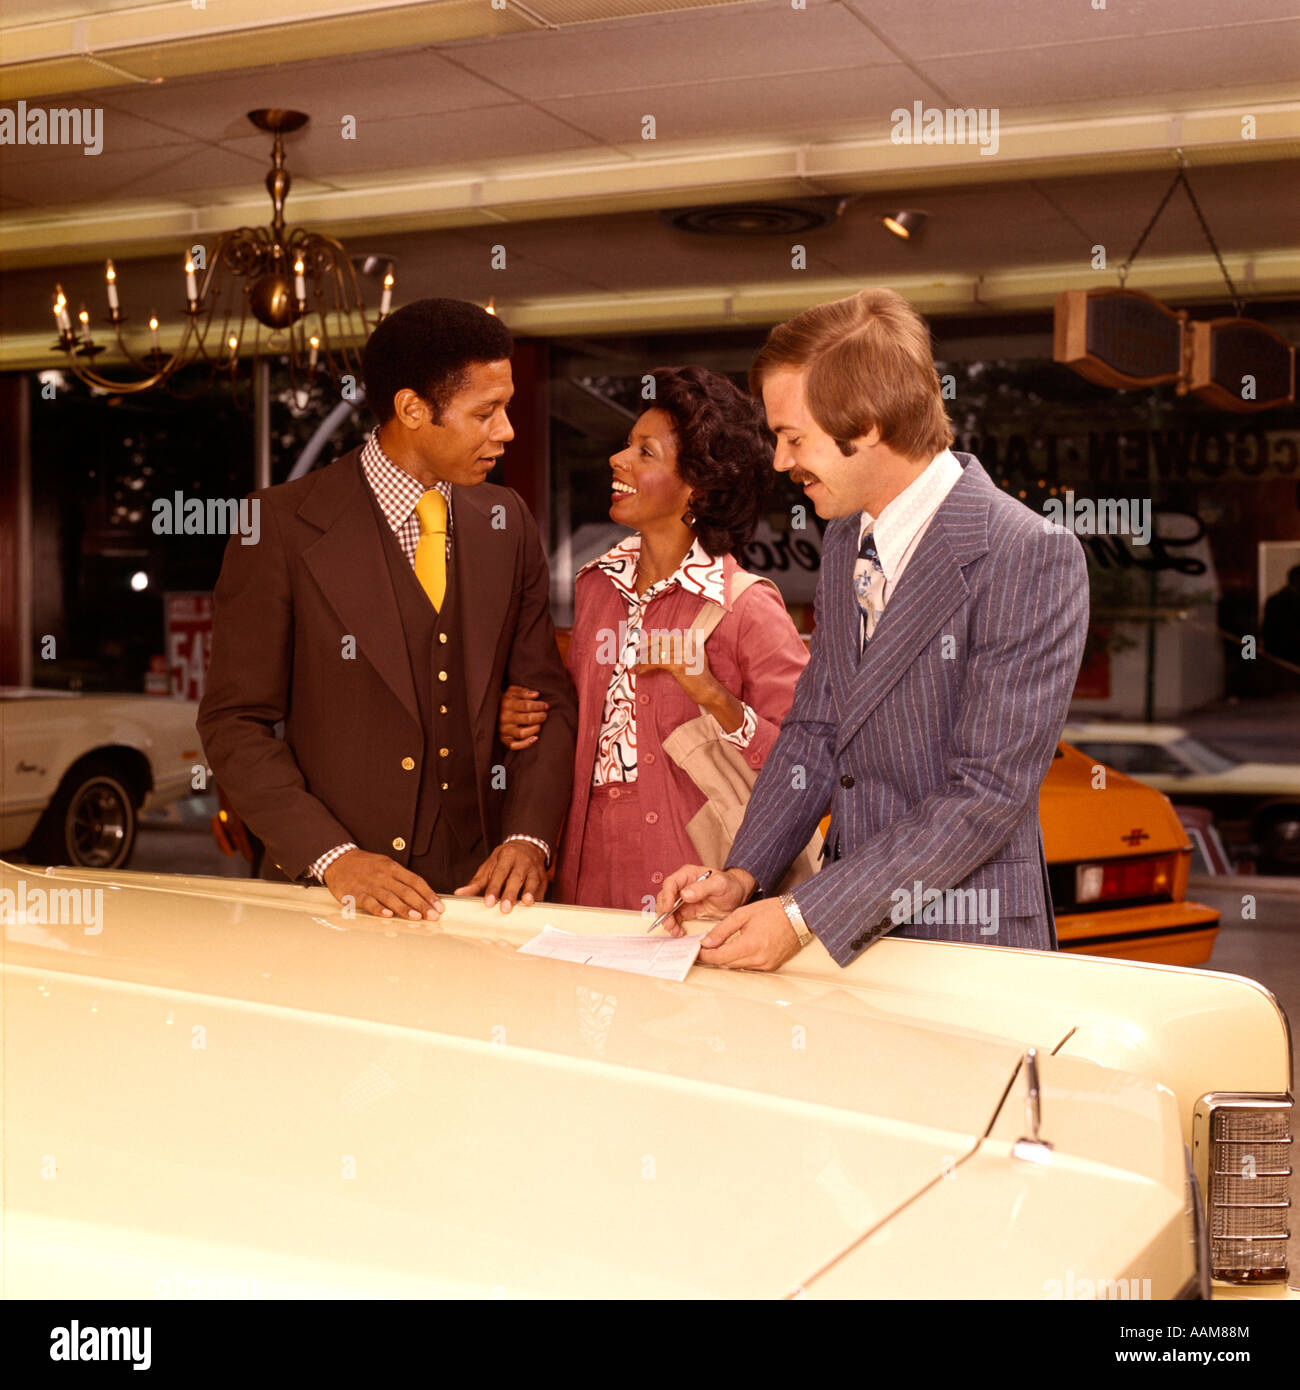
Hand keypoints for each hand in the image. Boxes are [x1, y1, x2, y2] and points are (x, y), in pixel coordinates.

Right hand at [324, 848, 442, 920]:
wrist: (338, 860)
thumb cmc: (365, 865)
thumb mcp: (386, 864)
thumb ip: (401, 878)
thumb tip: (421, 893)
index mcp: (393, 868)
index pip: (416, 881)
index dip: (429, 894)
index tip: (439, 906)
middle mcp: (383, 876)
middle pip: (406, 891)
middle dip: (421, 904)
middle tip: (433, 916)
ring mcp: (370, 885)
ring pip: (390, 897)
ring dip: (404, 908)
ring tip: (416, 917)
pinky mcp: (356, 894)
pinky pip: (369, 902)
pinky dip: (378, 909)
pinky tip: (387, 915)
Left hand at [453, 839, 546, 911]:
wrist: (527, 847)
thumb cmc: (504, 860)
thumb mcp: (489, 866)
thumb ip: (475, 883)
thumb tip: (458, 894)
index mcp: (507, 856)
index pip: (499, 873)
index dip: (494, 887)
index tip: (488, 902)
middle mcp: (522, 861)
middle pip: (516, 878)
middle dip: (510, 893)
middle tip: (505, 909)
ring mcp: (535, 869)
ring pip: (532, 881)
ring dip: (529, 893)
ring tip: (526, 904)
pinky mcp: (544, 878)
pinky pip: (542, 889)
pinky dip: (538, 898)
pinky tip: (534, 908)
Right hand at [498, 684, 548, 749]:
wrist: (493, 710)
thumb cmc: (508, 700)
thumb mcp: (513, 691)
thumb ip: (524, 691)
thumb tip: (536, 694)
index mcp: (506, 704)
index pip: (527, 706)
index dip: (539, 706)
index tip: (546, 706)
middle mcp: (504, 717)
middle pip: (527, 719)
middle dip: (540, 717)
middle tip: (545, 715)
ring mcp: (503, 729)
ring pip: (522, 733)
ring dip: (535, 729)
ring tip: (539, 725)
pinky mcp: (504, 739)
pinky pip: (514, 745)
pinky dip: (526, 744)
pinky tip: (535, 738)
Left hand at [632, 645, 714, 703]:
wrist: (709, 690)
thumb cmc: (701, 677)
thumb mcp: (697, 658)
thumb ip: (687, 649)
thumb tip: (669, 647)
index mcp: (689, 641)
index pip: (665, 637)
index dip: (651, 640)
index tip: (641, 644)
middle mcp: (686, 644)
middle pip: (659, 641)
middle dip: (644, 646)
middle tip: (633, 650)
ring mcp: (682, 654)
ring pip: (656, 653)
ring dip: (642, 660)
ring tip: (634, 665)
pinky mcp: (678, 665)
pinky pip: (657, 662)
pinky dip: (644, 667)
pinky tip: (638, 670)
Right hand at [653, 864, 753, 934]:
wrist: (738, 896)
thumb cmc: (730, 885)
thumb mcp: (720, 884)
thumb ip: (703, 887)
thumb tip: (684, 894)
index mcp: (688, 875)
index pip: (671, 883)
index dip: (667, 896)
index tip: (668, 908)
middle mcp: (682, 886)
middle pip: (665, 898)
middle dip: (664, 912)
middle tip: (669, 924)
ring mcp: (683, 900)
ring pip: (667, 910)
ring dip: (668, 921)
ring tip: (674, 931)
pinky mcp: (686, 911)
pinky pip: (675, 919)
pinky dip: (674, 926)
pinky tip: (679, 932)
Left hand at [697, 897, 801, 971]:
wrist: (798, 915)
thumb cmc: (772, 911)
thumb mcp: (742, 914)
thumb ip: (722, 930)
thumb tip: (706, 942)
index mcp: (750, 945)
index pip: (719, 957)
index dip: (705, 955)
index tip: (698, 950)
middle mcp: (758, 959)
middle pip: (727, 964)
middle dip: (714, 956)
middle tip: (705, 948)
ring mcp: (766, 964)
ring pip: (737, 967)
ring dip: (727, 959)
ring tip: (720, 947)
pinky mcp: (772, 966)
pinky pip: (749, 967)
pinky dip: (741, 960)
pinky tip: (738, 949)